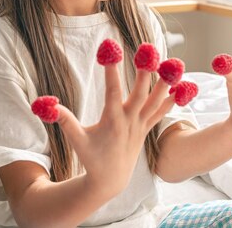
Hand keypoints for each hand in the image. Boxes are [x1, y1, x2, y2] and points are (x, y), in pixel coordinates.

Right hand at [54, 58, 174, 196]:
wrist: (111, 181)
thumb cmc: (91, 158)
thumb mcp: (76, 140)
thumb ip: (65, 120)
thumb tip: (46, 104)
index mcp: (112, 121)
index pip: (112, 90)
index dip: (111, 69)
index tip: (110, 50)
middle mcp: (130, 121)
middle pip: (141, 92)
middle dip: (145, 71)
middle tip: (148, 50)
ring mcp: (141, 125)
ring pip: (157, 101)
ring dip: (166, 82)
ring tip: (176, 63)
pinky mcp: (146, 128)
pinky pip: (162, 111)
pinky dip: (173, 100)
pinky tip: (185, 85)